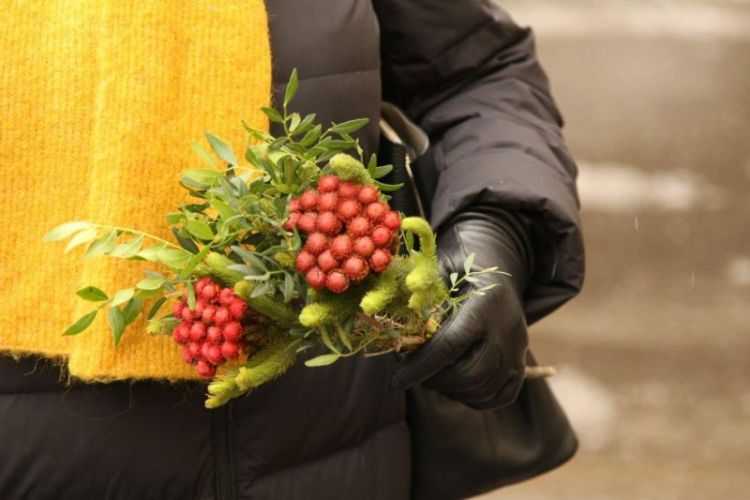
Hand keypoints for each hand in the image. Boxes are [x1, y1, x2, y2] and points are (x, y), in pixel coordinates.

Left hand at [390, 209, 529, 409]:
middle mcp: (507, 328)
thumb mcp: (439, 271)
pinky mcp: (521, 362)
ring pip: (484, 389)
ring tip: (431, 376)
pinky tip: (454, 384)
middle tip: (412, 375)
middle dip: (434, 381)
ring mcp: (518, 348)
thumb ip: (420, 299)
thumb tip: (388, 324)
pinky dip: (474, 397)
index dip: (420, 367)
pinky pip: (500, 395)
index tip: (394, 382)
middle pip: (471, 374)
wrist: (499, 260)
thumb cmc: (460, 265)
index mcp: (485, 303)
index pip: (451, 345)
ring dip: (451, 390)